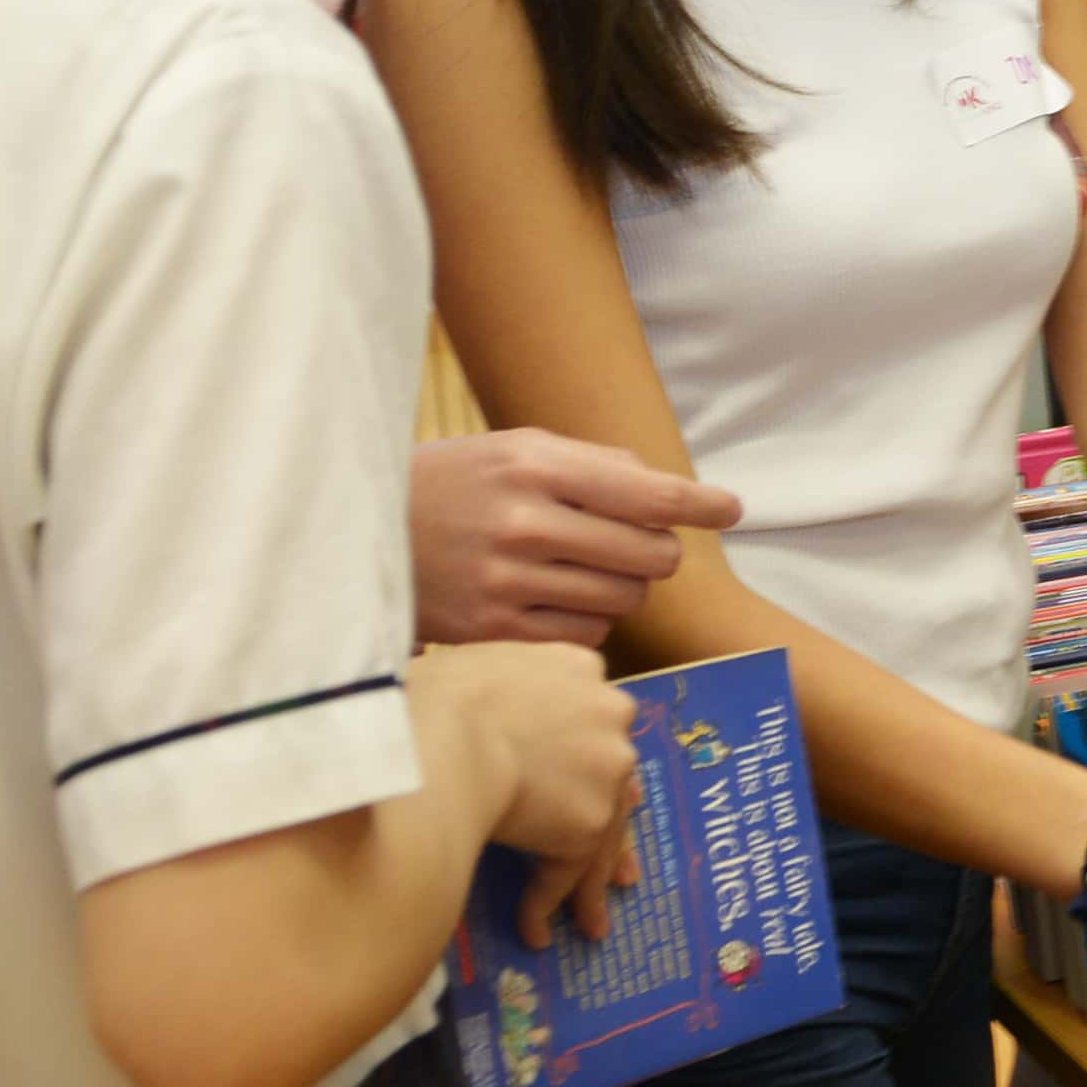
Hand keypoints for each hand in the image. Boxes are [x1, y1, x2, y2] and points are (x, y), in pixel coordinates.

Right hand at [409, 430, 743, 647]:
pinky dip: (588, 621)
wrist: (356, 537)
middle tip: (635, 542)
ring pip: (624, 600)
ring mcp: (508, 583)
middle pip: (650, 555)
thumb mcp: (512, 449)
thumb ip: (593, 463)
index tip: (731, 508)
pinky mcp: (494, 632)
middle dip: (657, 550)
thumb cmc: (450, 486)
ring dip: (623, 587)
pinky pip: (587, 637)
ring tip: (584, 569)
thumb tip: (666, 490)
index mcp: (533, 466)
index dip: (700, 504)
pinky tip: (556, 600)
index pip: (647, 493)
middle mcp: (524, 524)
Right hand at [425, 640, 641, 949]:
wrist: (438, 735)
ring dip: (589, 882)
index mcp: (575, 667)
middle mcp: (608, 713)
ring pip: (601, 832)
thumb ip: (490, 687)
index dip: (589, 752)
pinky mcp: (589, 823)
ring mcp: (606, 770)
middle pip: (611, 775)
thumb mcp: (463, 665)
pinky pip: (569, 870)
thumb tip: (466, 704)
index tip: (595, 777)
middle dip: (611, 821)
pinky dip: (548, 902)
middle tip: (616, 865)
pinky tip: (532, 931)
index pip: (591, 716)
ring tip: (588, 923)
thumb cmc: (428, 695)